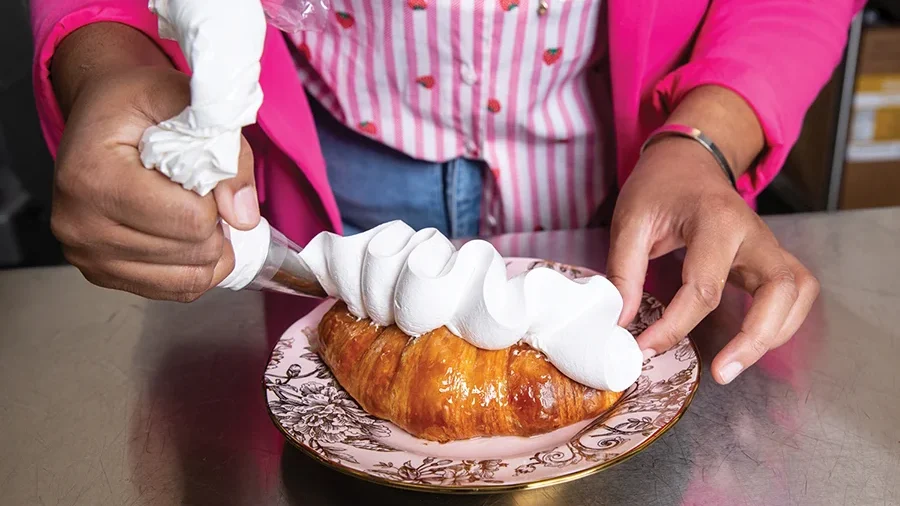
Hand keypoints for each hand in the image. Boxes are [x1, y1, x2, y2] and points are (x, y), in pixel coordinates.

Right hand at [51, 65, 258, 300]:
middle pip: (192, 252)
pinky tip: (186, 234)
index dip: (216, 198)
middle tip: (196, 190)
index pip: (191, 220)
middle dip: (214, 223)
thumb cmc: (136, 103)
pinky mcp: (101, 274)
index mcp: (93, 177)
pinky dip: (195, 266)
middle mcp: (79, 224)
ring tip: (191, 210)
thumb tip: (244, 217)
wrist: (99, 114)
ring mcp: (86, 255)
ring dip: (208, 247)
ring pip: (189, 280)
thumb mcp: (185, 102)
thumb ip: (228, 154)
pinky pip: (174, 291)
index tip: (200, 171)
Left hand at [606, 137, 818, 383]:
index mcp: (715, 220)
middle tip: (720, 372)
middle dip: (754, 338)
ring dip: (776, 333)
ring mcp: (767, 244)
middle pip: (778, 290)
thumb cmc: (659, 187)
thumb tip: (622, 322)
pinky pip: (794, 292)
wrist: (687, 159)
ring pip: (797, 293)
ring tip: (735, 364)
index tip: (645, 349)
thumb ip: (625, 271)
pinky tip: (752, 343)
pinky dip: (783, 322)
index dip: (674, 326)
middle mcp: (753, 233)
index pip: (703, 287)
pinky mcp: (770, 257)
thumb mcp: (630, 220)